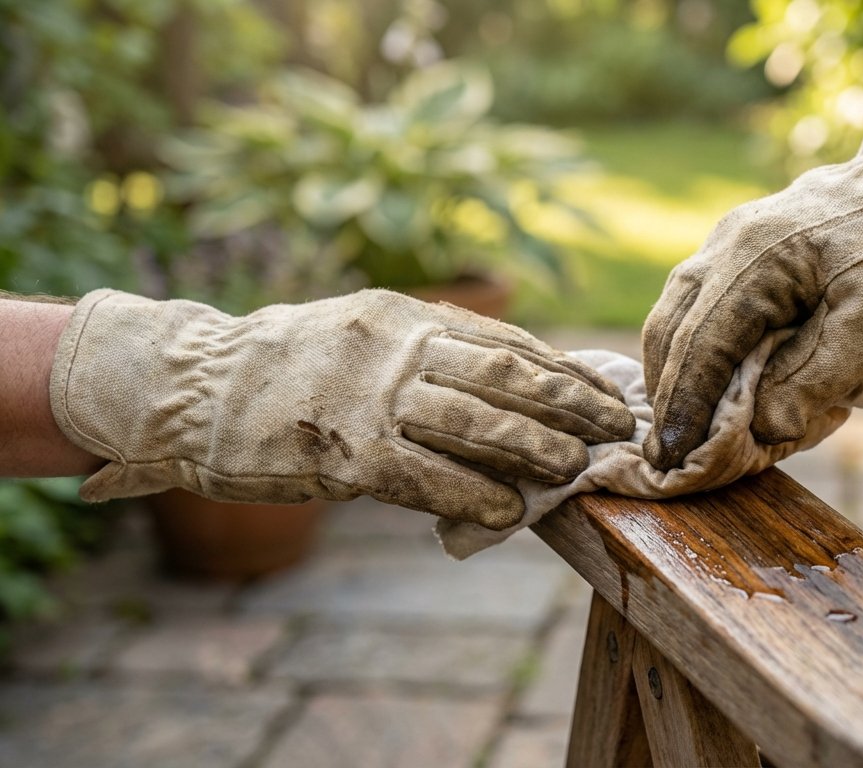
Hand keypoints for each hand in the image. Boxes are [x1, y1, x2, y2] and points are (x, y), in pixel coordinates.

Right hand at [49, 289, 635, 528]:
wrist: (190, 387)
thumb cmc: (286, 368)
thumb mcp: (361, 332)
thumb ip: (427, 350)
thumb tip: (505, 380)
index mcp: (406, 313)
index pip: (506, 339)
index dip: (562, 369)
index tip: (603, 388)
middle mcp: (397, 345)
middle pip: (507, 375)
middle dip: (570, 404)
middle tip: (615, 428)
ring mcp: (371, 396)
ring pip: (478, 423)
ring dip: (537, 448)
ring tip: (577, 468)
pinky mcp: (344, 450)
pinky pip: (427, 476)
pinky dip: (474, 496)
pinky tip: (509, 513)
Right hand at [641, 71, 862, 469]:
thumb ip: (818, 375)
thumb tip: (762, 428)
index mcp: (755, 258)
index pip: (700, 344)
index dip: (684, 406)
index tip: (672, 458)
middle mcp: (728, 243)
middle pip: (673, 328)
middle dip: (668, 396)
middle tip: (668, 456)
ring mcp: (731, 241)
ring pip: (679, 314)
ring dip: (677, 373)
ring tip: (684, 429)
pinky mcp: (744, 249)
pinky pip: (702, 303)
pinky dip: (697, 349)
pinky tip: (713, 385)